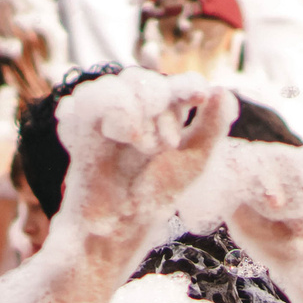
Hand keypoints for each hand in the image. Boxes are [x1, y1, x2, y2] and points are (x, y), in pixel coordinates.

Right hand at [58, 72, 230, 239]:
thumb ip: (212, 126)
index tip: (200, 96)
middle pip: (146, 80)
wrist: (119, 222)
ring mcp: (106, 117)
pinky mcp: (80, 125)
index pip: (175, 85)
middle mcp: (134, 112)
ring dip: (137, 110)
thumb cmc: (156, 195)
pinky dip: (111, 111)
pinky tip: (122, 134)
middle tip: (167, 145)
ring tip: (143, 145)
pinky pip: (89, 98)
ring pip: (118, 83)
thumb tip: (222, 89)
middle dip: (161, 108)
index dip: (187, 85)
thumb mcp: (194, 161)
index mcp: (163, 117)